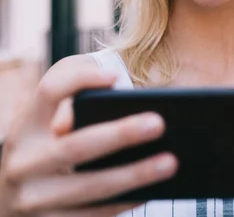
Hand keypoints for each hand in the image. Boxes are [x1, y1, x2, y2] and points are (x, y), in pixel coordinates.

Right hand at [0, 58, 177, 216]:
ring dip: (133, 175)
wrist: (15, 197)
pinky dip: (124, 202)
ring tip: (170, 162)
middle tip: (159, 124)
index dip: (81, 80)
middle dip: (120, 135)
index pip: (49, 91)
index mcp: (26, 125)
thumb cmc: (50, 144)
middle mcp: (23, 162)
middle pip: (75, 146)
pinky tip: (152, 190)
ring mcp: (32, 198)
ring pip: (88, 187)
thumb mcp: (52, 116)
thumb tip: (115, 85)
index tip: (116, 76)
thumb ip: (77, 88)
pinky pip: (92, 215)